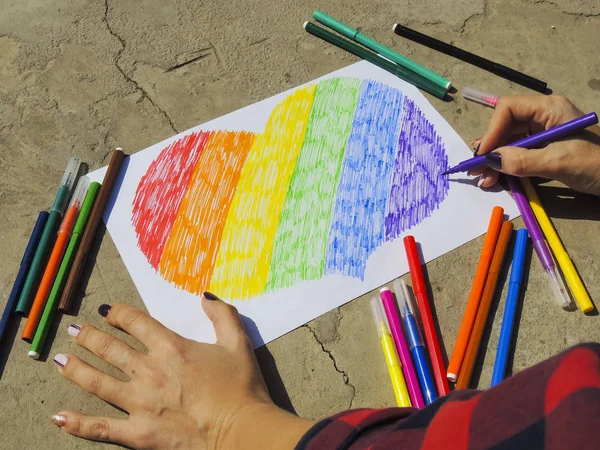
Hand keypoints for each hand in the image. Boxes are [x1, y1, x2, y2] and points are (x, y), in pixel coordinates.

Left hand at [51, 294, 312, 448]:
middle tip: (74, 330)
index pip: (137, 323)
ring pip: (97, 382)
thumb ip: (223, 315)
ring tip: (59, 360)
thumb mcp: (239, 344)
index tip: (108, 311)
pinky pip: (100, 428)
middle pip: (110, 349)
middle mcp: (149, 371)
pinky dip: (77, 424)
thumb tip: (205, 296)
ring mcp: (139, 403)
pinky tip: (59, 417)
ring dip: (76, 369)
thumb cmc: (241, 388)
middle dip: (89, 337)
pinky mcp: (137, 433)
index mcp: (171, 348)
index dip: (119, 314)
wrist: (240, 431)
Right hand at [473, 95, 599, 195]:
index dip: (491, 131)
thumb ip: (522, 160)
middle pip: (506, 127)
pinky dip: (507, 166)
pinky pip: (520, 154)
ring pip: (510, 142)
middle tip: (475, 170)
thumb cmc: (598, 165)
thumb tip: (490, 160)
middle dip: (490, 149)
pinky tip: (497, 178)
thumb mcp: (558, 162)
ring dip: (495, 161)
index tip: (483, 155)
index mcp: (550, 109)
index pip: (509, 109)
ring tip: (484, 179)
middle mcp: (545, 117)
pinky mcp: (547, 150)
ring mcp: (546, 134)